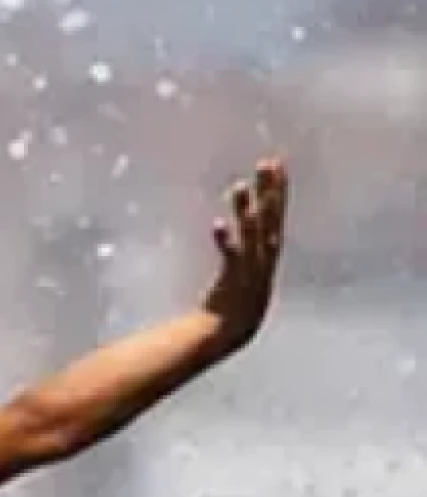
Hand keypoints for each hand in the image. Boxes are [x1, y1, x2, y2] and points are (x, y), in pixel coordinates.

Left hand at [201, 157, 288, 345]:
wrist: (228, 334)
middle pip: (270, 218)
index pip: (276, 214)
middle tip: (267, 162)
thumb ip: (247, 246)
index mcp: (268, 253)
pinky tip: (218, 224)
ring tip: (238, 186)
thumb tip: (247, 223)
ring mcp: (250, 269)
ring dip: (246, 210)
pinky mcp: (234, 282)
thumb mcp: (247, 270)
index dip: (278, 189)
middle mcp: (264, 258)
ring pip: (252, 234)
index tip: (277, 163)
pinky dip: (226, 241)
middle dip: (270, 190)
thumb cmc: (235, 303)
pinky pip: (231, 258)